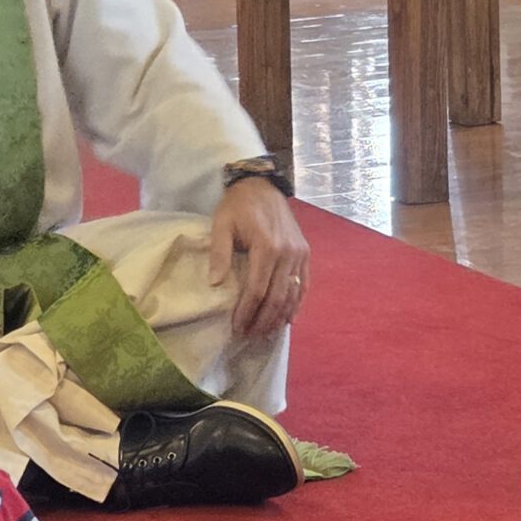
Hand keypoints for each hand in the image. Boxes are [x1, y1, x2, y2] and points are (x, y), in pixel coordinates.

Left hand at [209, 176, 308, 337]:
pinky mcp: (305, 253)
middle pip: (276, 298)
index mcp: (267, 247)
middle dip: (263, 321)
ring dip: (279, 317)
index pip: (257, 291)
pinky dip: (297, 303)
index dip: (247, 313)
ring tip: (266, 332)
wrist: (262, 184)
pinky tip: (288, 319)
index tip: (237, 328)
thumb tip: (215, 284)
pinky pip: (303, 284)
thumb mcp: (221, 224)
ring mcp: (299, 254)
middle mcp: (287, 253)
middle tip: (250, 336)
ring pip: (292, 294)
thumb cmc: (238, 205)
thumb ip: (219, 254)